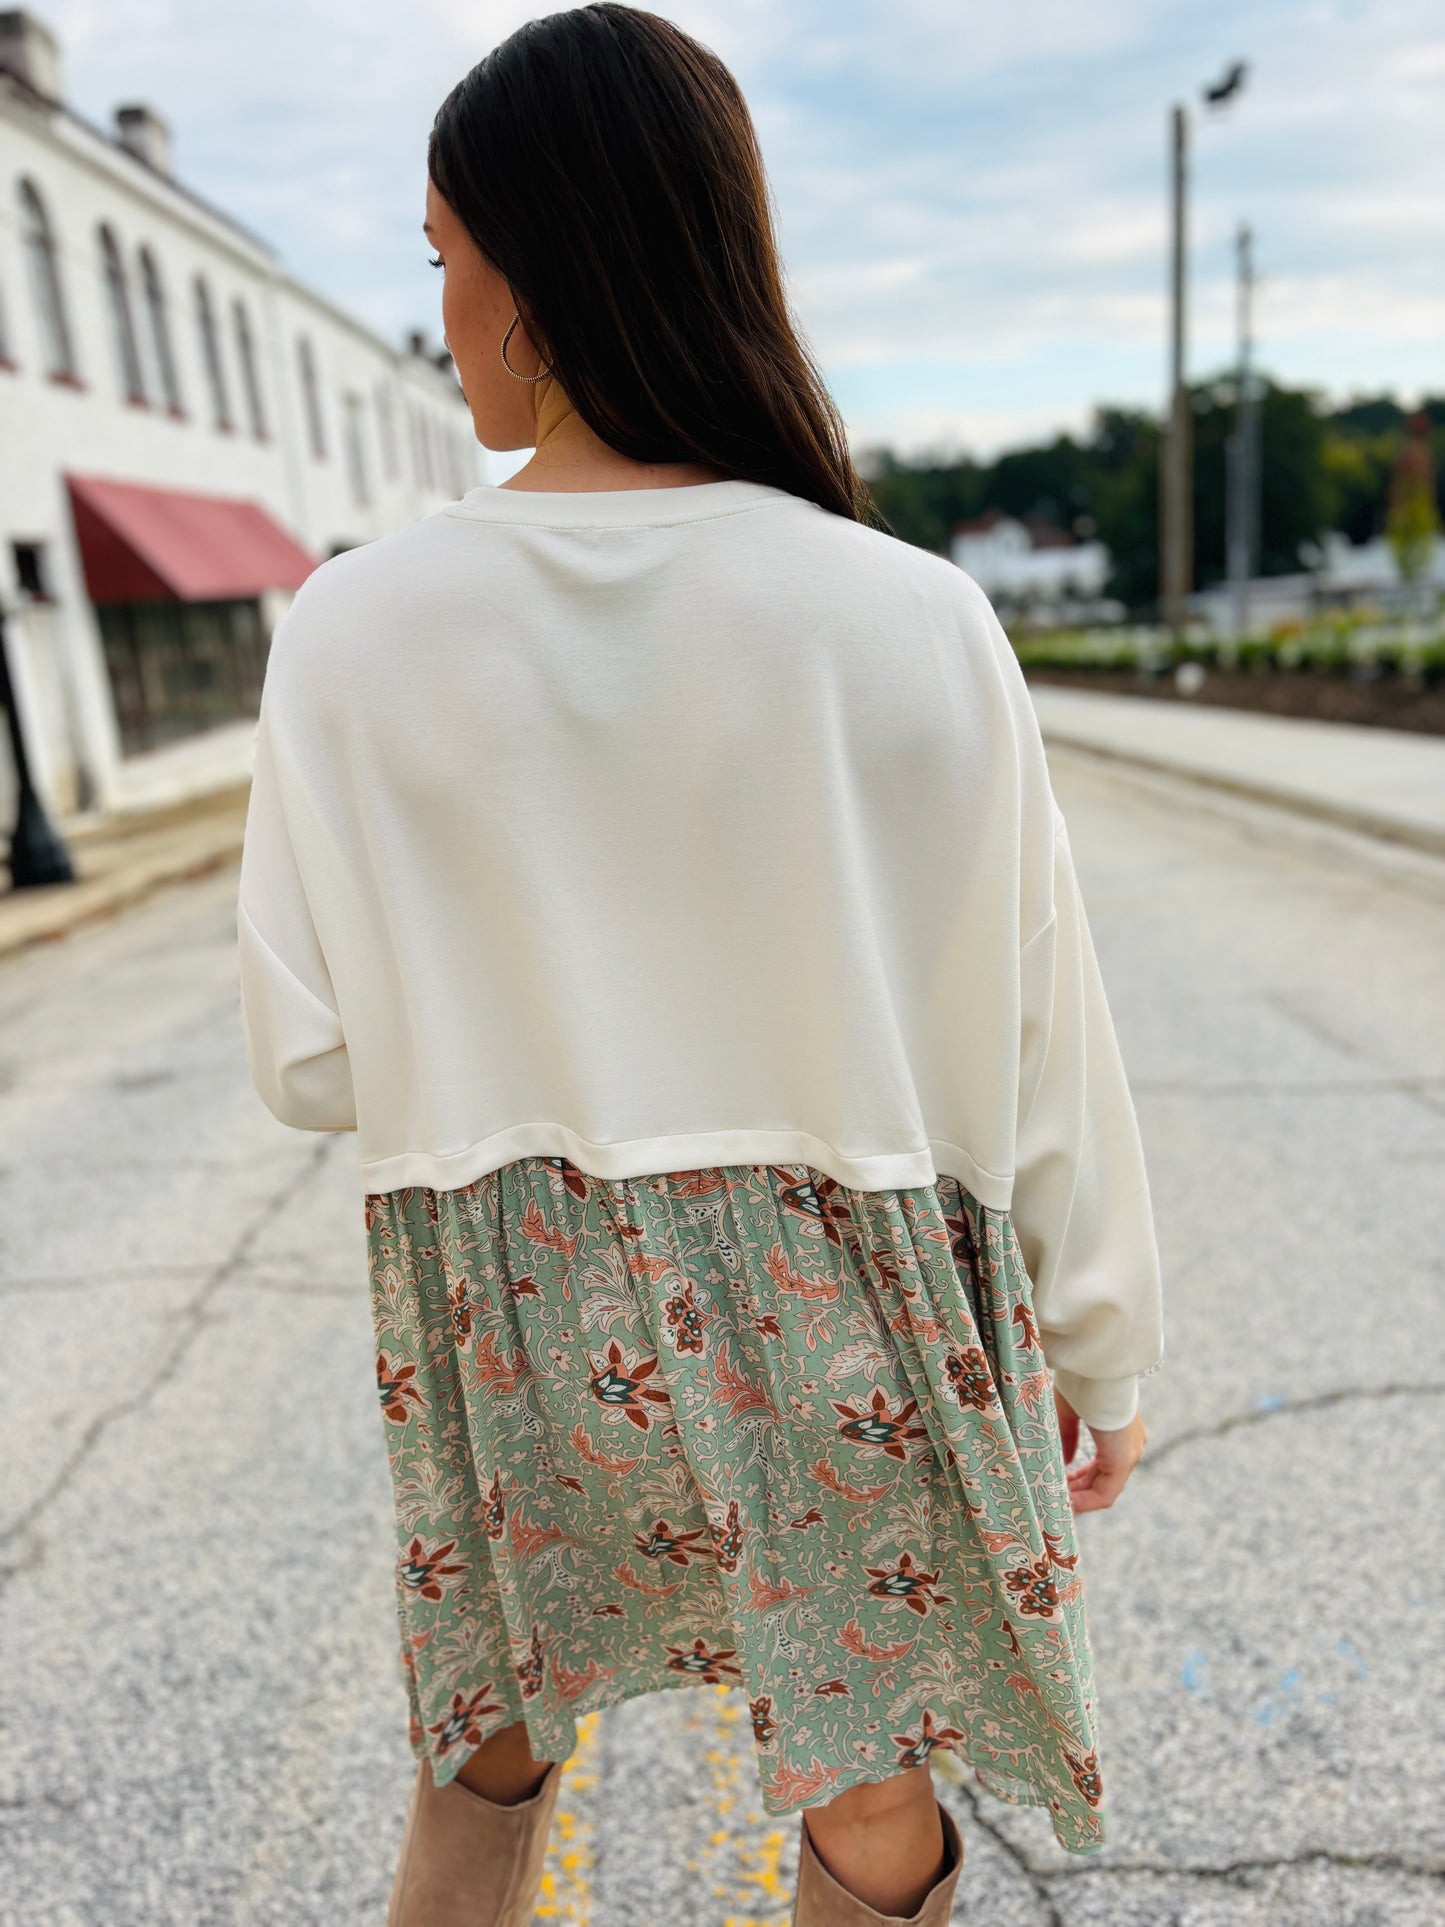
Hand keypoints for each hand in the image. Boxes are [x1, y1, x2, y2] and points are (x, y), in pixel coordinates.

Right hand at [1053, 1385, 1147, 1513]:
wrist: (1097, 1367)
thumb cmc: (1082, 1382)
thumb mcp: (1070, 1411)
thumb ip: (1068, 1436)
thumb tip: (1066, 1460)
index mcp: (1120, 1432)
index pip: (1102, 1465)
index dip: (1079, 1478)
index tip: (1058, 1481)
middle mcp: (1130, 1446)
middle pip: (1103, 1480)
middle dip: (1077, 1489)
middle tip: (1053, 1494)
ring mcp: (1129, 1453)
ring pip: (1105, 1488)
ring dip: (1080, 1497)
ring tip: (1056, 1501)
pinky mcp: (1123, 1460)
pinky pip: (1106, 1493)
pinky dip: (1086, 1500)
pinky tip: (1067, 1502)